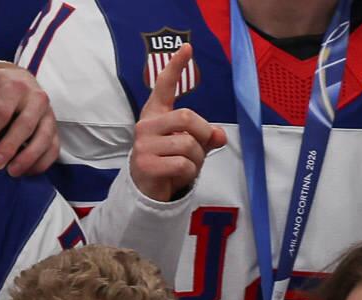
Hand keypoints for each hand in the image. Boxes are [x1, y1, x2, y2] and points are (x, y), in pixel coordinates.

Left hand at [0, 63, 61, 176]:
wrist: (21, 81)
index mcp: (15, 87)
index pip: (2, 112)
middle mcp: (36, 98)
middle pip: (25, 125)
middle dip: (9, 147)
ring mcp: (48, 114)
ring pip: (43, 138)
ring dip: (28, 158)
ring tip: (12, 172)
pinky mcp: (55, 129)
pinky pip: (53, 149)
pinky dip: (41, 163)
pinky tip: (26, 172)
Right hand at [127, 49, 224, 203]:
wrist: (147, 190)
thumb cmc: (169, 161)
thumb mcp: (190, 145)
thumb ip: (206, 137)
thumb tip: (219, 135)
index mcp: (155, 114)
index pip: (163, 86)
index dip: (176, 66)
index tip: (187, 47)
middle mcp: (145, 125)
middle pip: (186, 117)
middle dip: (203, 133)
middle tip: (202, 146)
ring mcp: (143, 145)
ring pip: (187, 145)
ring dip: (197, 158)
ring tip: (187, 165)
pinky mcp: (145, 165)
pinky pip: (182, 164)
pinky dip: (189, 173)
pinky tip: (179, 175)